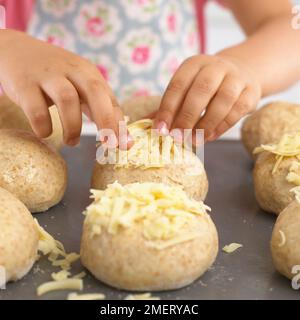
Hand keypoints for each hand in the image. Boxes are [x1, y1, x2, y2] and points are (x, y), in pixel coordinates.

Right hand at [0, 30, 129, 146]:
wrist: (16, 51)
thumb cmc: (56, 77)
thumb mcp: (81, 86)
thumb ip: (101, 109)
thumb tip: (124, 140)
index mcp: (88, 73)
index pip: (109, 98)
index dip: (119, 123)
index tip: (125, 146)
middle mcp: (71, 70)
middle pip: (94, 92)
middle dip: (105, 120)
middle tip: (107, 145)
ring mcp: (47, 76)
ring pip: (67, 99)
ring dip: (73, 127)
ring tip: (72, 142)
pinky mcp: (24, 84)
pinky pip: (36, 109)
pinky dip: (44, 126)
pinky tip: (45, 133)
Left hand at [154, 54, 260, 141]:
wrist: (242, 72)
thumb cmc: (206, 86)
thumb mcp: (187, 88)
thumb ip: (169, 105)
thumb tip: (147, 125)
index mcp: (194, 64)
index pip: (178, 85)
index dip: (167, 108)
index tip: (160, 129)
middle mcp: (216, 66)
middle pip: (201, 90)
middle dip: (187, 116)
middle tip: (177, 137)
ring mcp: (236, 77)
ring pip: (223, 100)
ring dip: (206, 123)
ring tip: (194, 139)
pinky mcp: (251, 91)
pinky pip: (237, 111)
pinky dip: (222, 126)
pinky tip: (209, 136)